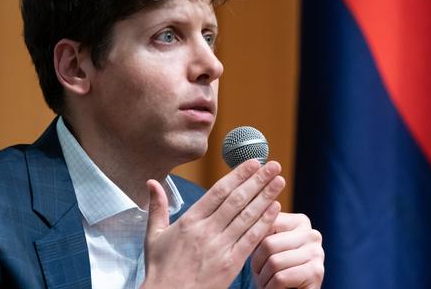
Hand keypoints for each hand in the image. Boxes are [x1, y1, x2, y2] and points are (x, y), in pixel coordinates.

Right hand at [141, 160, 285, 288]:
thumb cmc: (160, 269)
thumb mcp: (153, 236)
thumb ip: (157, 207)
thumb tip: (151, 182)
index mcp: (189, 221)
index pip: (218, 191)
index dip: (238, 175)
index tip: (252, 162)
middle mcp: (207, 231)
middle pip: (237, 199)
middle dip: (257, 180)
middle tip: (273, 165)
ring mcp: (220, 247)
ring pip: (247, 216)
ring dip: (265, 197)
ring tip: (279, 181)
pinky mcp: (231, 264)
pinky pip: (251, 239)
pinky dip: (264, 222)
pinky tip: (275, 209)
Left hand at [252, 212, 324, 288]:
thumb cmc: (272, 269)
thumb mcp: (265, 245)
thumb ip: (262, 226)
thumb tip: (253, 206)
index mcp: (301, 221)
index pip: (267, 222)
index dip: (253, 242)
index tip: (255, 253)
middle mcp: (312, 234)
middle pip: (269, 243)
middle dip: (257, 262)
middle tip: (259, 271)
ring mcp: (317, 253)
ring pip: (274, 262)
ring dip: (264, 277)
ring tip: (267, 280)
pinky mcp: (316, 273)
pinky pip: (281, 277)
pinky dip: (271, 287)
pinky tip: (275, 288)